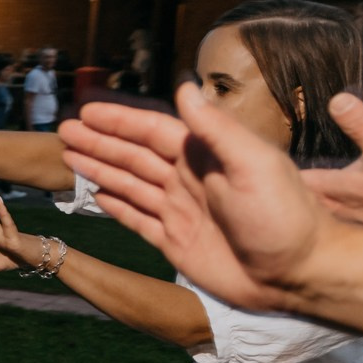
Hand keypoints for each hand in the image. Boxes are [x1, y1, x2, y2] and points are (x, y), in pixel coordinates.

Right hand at [61, 87, 329, 308]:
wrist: (298, 273)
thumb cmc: (285, 217)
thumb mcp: (254, 164)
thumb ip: (216, 129)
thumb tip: (184, 88)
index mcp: (205, 156)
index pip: (152, 131)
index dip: (119, 121)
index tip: (87, 111)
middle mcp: (189, 179)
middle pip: (134, 155)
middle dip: (100, 142)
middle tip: (64, 131)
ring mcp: (180, 211)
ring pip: (130, 184)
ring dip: (100, 169)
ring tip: (69, 157)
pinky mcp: (176, 243)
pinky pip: (138, 220)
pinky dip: (116, 206)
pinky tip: (97, 195)